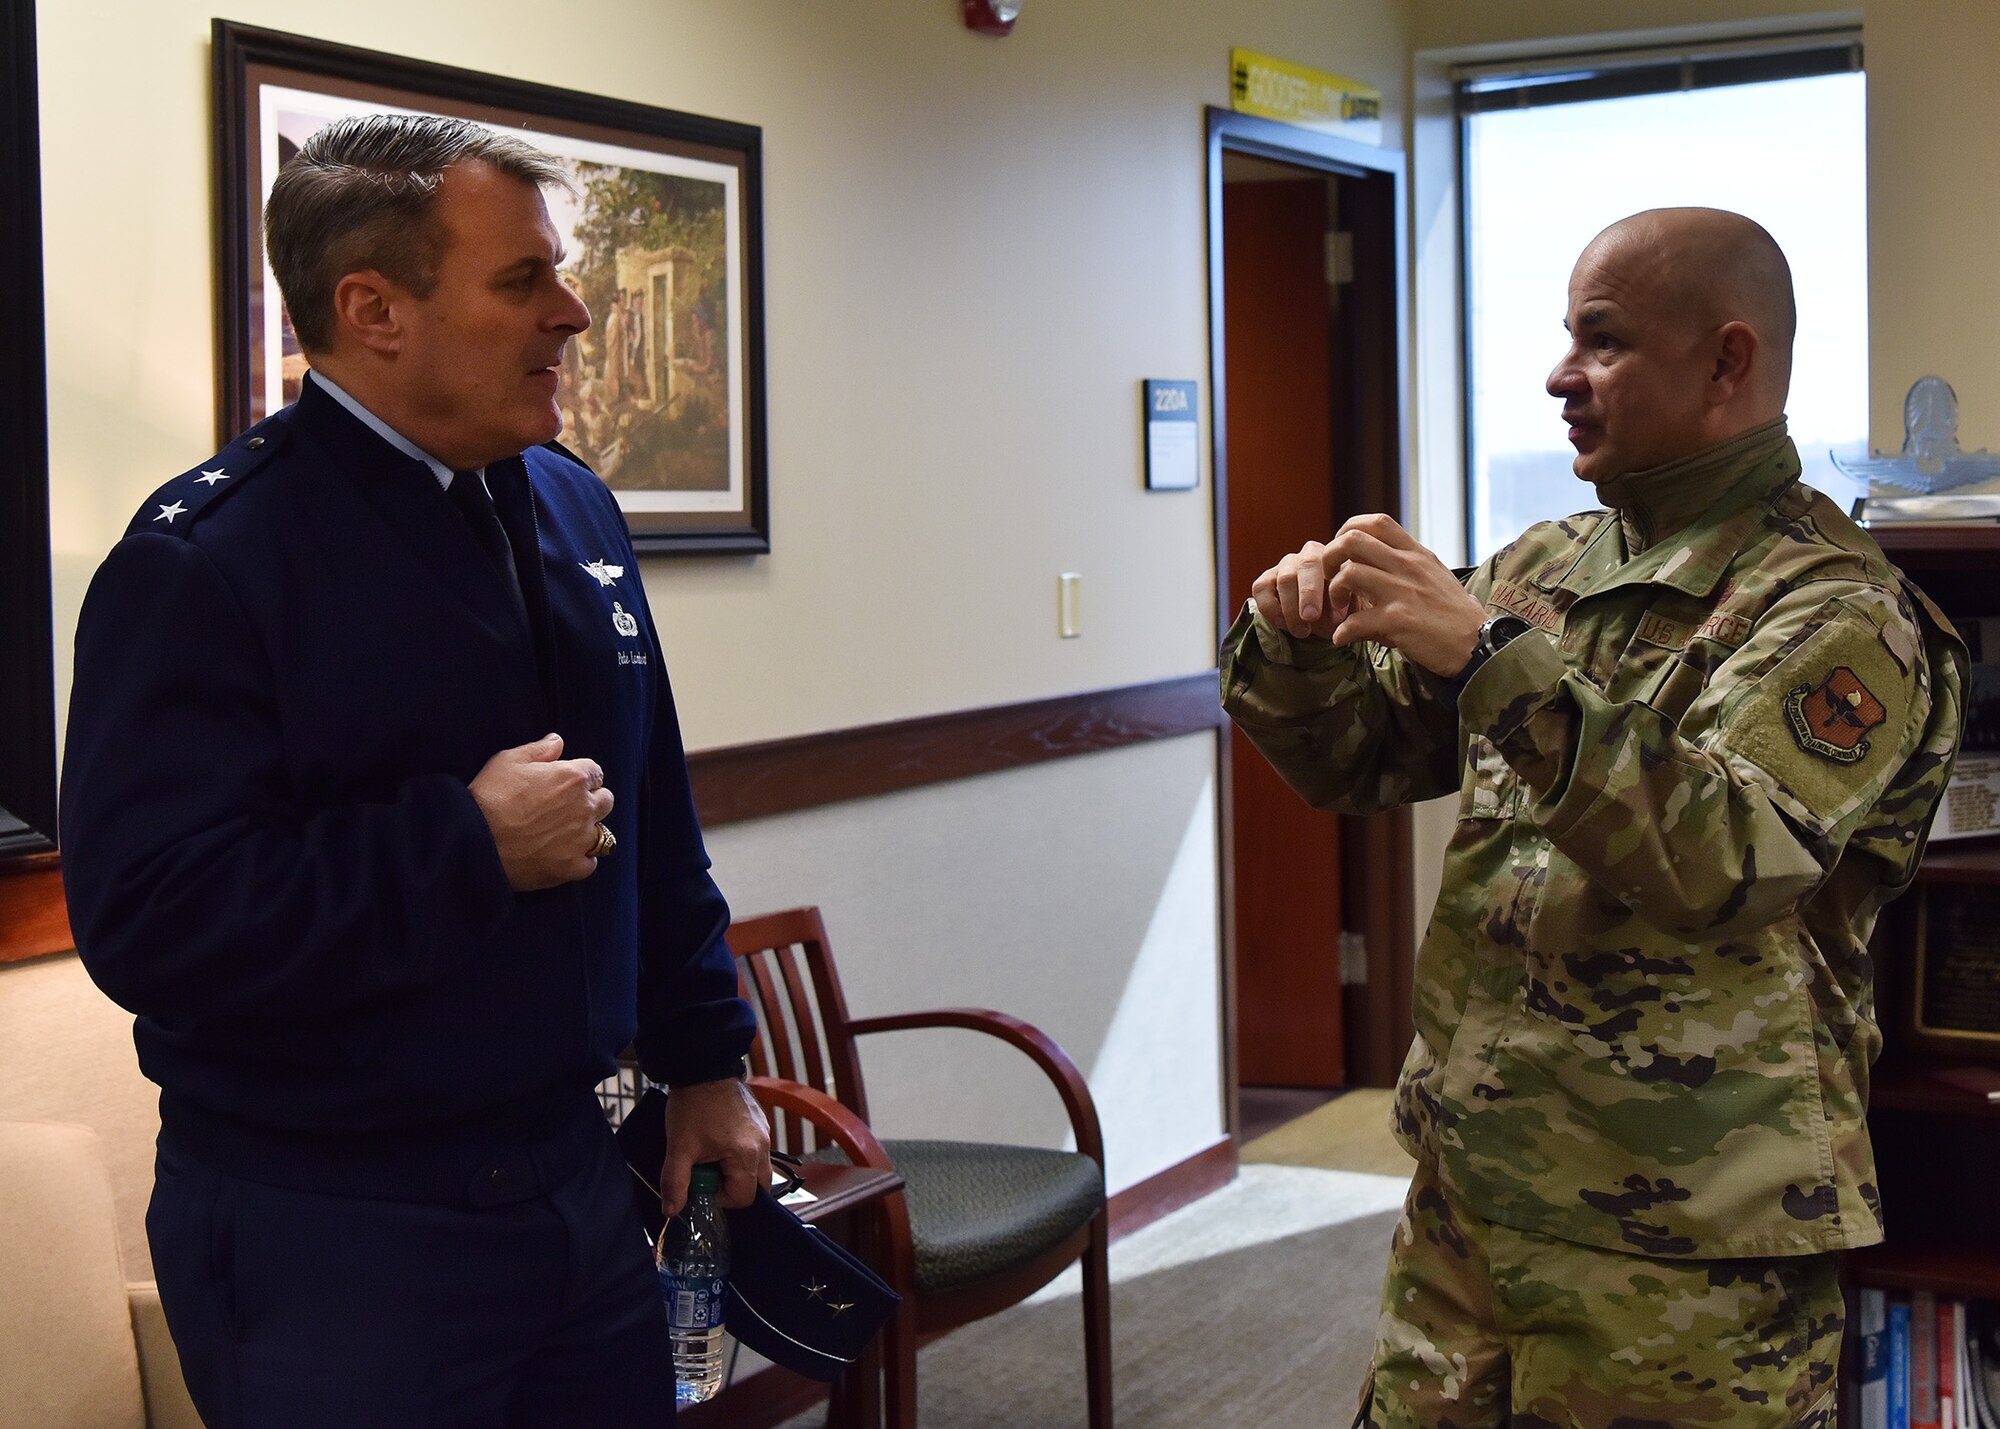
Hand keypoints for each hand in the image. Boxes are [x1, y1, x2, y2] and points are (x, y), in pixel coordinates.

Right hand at [468, 733, 613, 890]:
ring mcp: (581, 839)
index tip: (567, 784)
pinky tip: (563, 855)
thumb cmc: (490, 797)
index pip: (595, 772)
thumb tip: (557, 741)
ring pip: (602, 833)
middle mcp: (584, 807)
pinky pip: (590, 863)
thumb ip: (539, 750)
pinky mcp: (572, 866)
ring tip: (566, 834)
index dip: (580, 777)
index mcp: (573, 778)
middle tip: (568, 808)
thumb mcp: (509, 761)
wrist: (475, 841)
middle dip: (591, 801)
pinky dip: (581, 860)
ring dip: (588, 831)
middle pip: (605, 801)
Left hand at [658, 1078, 771, 1216]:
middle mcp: (763, 1146)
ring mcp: (765, 1132)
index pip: (744, 1198)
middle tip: (710, 1175)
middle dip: (734, 1188)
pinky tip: (720, 1142)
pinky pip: (758, 1150)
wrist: (704, 1066)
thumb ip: (675, 1183)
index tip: (703, 1185)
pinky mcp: (761, 1122)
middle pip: (759, 1187)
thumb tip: (671, 1212)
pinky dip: (741, 1155)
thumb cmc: (693, 1107)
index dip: (721, 1200)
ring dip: (738, 1171)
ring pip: (759, 1168)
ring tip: (713, 1157)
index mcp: (746, 1156)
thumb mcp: (679, 1147)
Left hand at [1251, 515, 1484, 675]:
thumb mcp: (1436, 576)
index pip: (1377, 522)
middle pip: (1352, 541)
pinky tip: (1344, 638)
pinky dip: (1342, 632)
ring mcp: (1402, 592)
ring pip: (1348, 574)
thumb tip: (1380, 561)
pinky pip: (1355, 621)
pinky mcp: (1398, 621)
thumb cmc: (1455, 614)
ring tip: (1337, 611)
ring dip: (1333, 593)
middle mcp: (1407, 566)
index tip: (1341, 550)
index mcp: (1416, 554)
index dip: (1349, 530)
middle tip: (1329, 579)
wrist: (1478, 643)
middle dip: (1329, 558)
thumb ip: (1408, 566)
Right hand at [1251, 538, 1348, 640]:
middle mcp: (1309, 554)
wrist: (1324, 617)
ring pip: (1285, 579)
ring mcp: (1285, 565)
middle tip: (1311, 618)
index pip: (1334, 564)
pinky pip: (1261, 588)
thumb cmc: (1340, 610)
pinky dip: (1271, 609)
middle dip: (1308, 593)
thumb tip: (1336, 620)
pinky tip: (1284, 625)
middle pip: (1307, 564)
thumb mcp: (1350, 609)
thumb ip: (1347, 609)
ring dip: (1292, 609)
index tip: (1338, 619)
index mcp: (1336, 556)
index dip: (1334, 591)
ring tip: (1302, 632)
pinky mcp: (1265, 580)